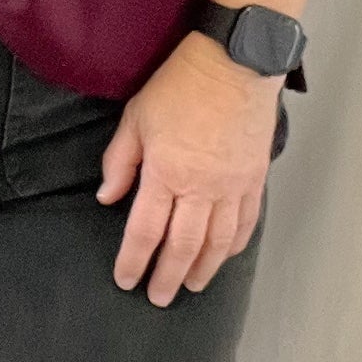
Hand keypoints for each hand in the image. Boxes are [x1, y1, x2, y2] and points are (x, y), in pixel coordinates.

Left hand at [100, 34, 276, 304]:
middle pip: (183, 246)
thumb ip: (120, 162)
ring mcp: (232, 186)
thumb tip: (107, 198)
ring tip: (192, 285)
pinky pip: (246, 221)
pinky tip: (225, 255)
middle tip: (159, 298)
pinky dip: (235, 243)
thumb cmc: (180, 85)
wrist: (234, 62)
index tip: (127, 280)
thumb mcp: (136, 118)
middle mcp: (201, 188)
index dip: (134, 261)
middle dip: (169, 276)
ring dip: (204, 268)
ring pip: (218, 241)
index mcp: (166, 173)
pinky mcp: (254, 178)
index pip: (146, 231)